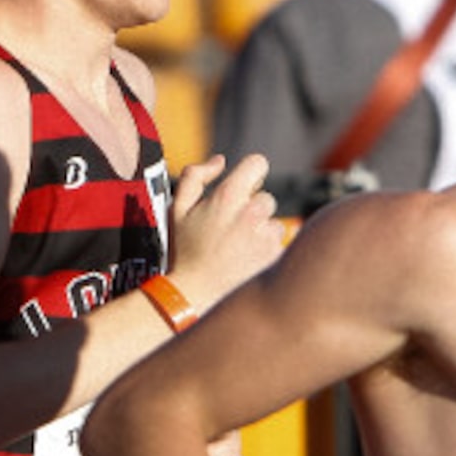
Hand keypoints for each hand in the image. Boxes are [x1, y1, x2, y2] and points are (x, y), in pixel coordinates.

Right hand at [166, 153, 280, 307]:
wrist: (194, 293)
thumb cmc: (183, 249)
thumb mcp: (177, 208)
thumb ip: (195, 176)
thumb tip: (221, 161)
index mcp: (228, 196)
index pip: (258, 163)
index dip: (251, 172)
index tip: (244, 185)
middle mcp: (253, 213)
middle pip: (266, 197)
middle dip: (252, 208)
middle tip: (230, 228)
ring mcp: (267, 236)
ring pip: (273, 222)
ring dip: (260, 231)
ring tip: (236, 248)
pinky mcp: (276, 256)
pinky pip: (278, 244)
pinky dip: (266, 251)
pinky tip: (246, 261)